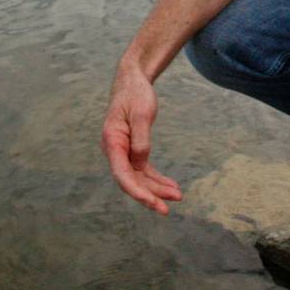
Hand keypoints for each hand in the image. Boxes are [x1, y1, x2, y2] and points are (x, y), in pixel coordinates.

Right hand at [101, 68, 182, 214]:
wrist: (132, 81)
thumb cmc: (135, 94)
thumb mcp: (141, 114)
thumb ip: (141, 140)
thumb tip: (140, 164)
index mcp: (112, 142)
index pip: (123, 174)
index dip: (137, 191)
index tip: (153, 202)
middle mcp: (114, 150)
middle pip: (131, 180)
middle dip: (150, 195)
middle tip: (169, 208)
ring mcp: (123, 151)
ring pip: (139, 177)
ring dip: (156, 188)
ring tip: (177, 196)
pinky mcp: (132, 149)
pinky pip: (144, 169)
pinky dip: (157, 178)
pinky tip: (172, 186)